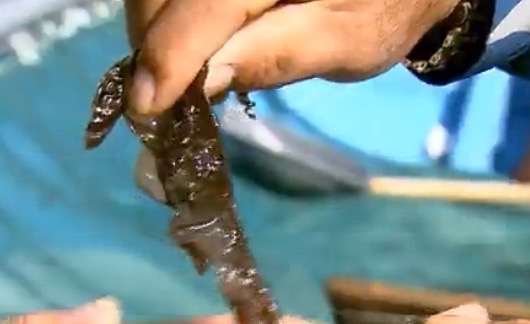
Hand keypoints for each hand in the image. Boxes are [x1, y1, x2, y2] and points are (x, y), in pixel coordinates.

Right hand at [124, 0, 458, 113]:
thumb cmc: (382, 9)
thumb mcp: (348, 43)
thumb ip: (278, 54)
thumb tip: (202, 79)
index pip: (207, 4)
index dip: (171, 55)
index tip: (147, 107)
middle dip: (153, 42)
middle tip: (160, 96)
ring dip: (152, 25)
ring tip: (172, 67)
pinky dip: (165, 11)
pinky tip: (182, 36)